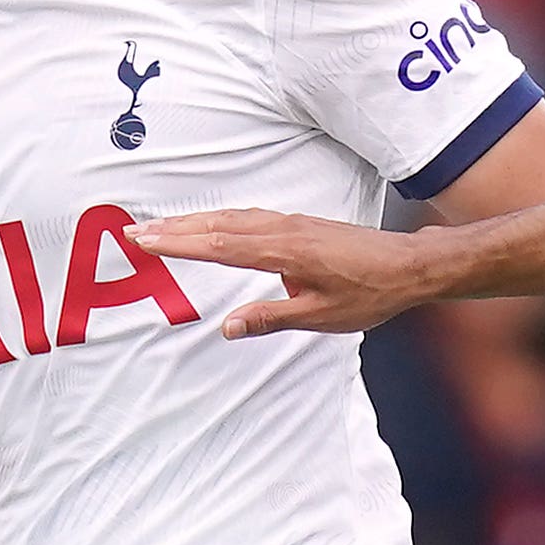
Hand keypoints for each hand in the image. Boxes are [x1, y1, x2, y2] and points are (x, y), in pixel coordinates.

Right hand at [129, 210, 437, 336]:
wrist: (409, 266)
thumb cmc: (370, 294)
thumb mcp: (321, 317)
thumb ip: (271, 319)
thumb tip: (228, 327)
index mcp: (284, 253)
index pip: (219, 246)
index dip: (179, 245)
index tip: (145, 242)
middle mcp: (283, 231)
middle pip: (217, 226)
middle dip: (173, 229)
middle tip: (134, 232)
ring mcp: (291, 223)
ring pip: (231, 218)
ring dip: (194, 222)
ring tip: (160, 227)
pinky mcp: (300, 224)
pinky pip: (249, 217)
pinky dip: (221, 219)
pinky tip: (212, 224)